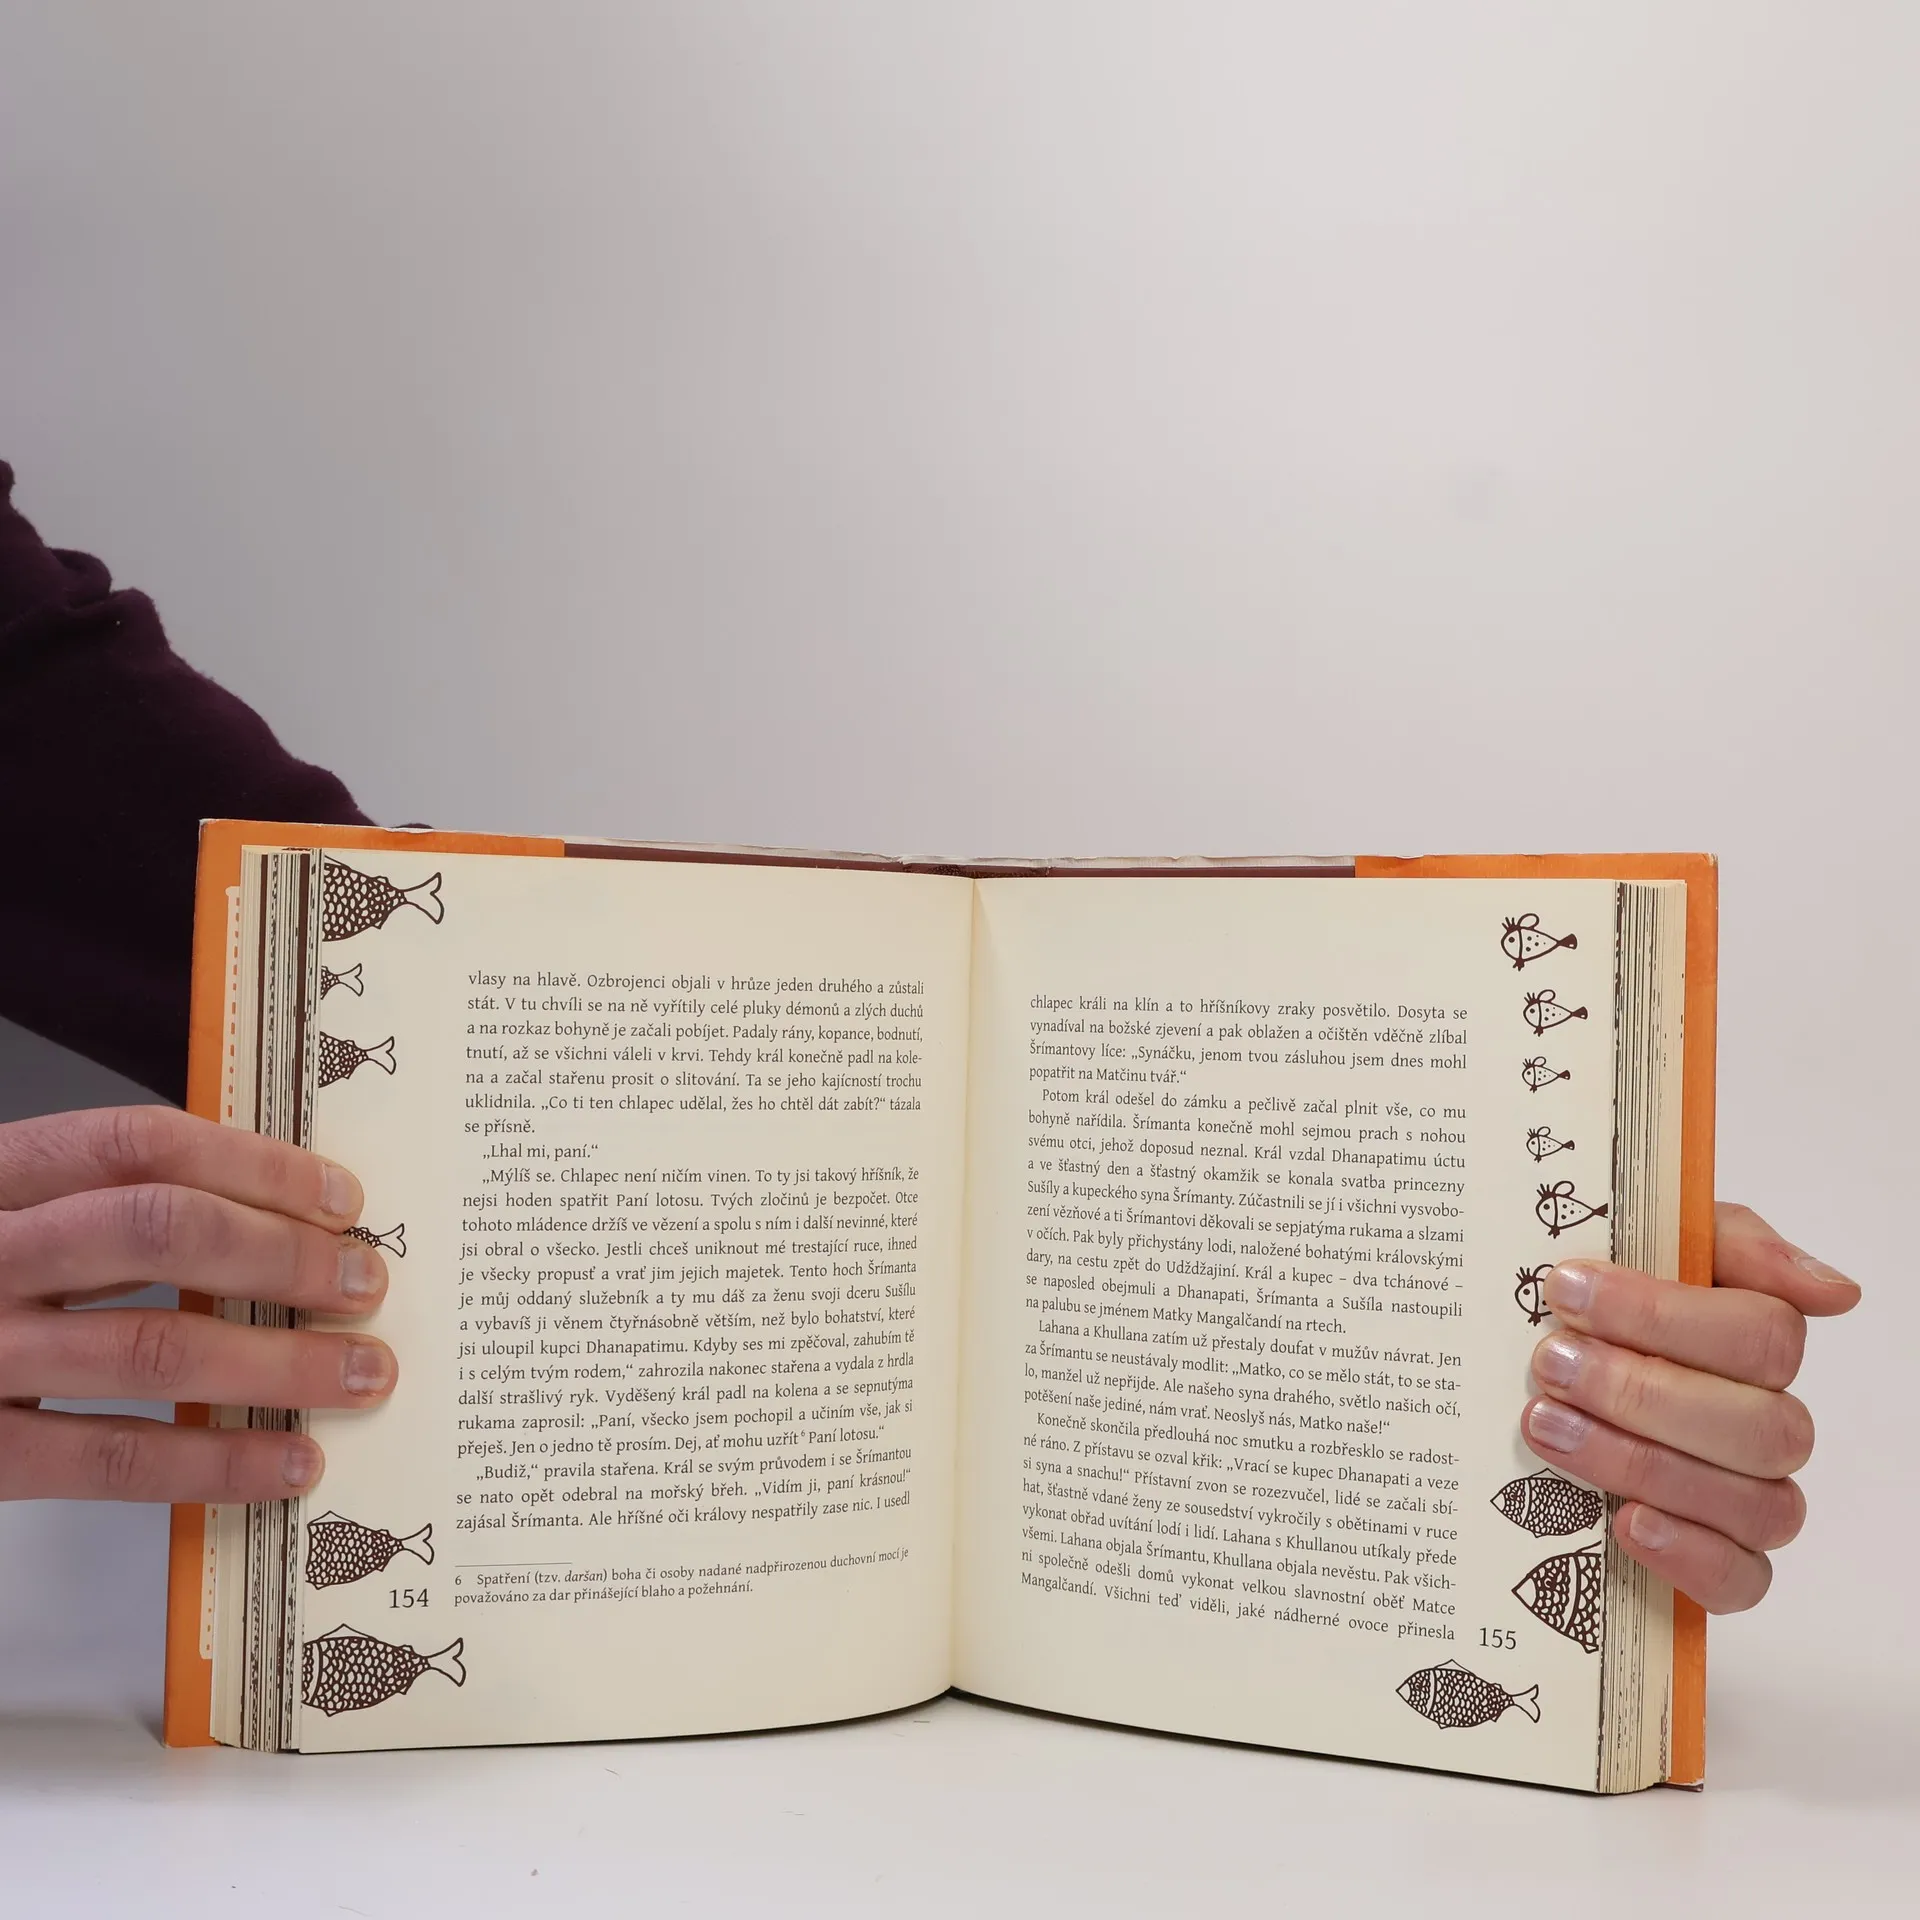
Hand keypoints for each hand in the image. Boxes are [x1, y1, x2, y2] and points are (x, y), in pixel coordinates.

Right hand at [0, 1107, 394, 1501]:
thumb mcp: (7, 1220)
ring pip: (151, 1347)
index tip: (342, 1200)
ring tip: (363, 1372)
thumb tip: (273, 1220)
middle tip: (368, 1283)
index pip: (138, 1144)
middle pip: (159, 1232)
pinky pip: (114, 1459)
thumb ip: (100, 1210)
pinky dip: (218, 1461)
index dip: (256, 1165)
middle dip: (284, 1257)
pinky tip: (290, 1461)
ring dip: (280, 1363)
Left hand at [1522, 1203, 1859, 1612]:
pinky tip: (1626, 1522)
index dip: (1662, 1314)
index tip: (1567, 1288)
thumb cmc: (1596, 1306)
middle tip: (1550, 1362)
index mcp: (1755, 1343)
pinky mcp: (1723, 1564)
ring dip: (1641, 1462)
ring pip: (1752, 1501)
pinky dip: (1689, 1554)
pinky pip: (1744, 1580)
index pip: (1762, 1334)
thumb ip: (1730, 1242)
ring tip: (1547, 1426)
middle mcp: (1767, 1423)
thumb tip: (1836, 1291)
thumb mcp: (1646, 1239)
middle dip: (1641, 1390)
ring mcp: (1751, 1497)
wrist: (1537, 1367)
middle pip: (1759, 1425)